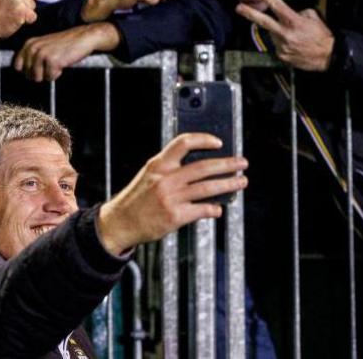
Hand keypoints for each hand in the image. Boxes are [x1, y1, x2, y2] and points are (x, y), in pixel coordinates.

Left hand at [12, 23, 120, 81]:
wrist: (83, 37)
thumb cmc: (64, 44)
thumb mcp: (44, 45)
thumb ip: (32, 55)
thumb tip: (24, 73)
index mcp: (29, 44)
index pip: (18, 66)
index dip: (28, 71)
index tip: (39, 67)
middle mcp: (33, 48)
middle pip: (28, 75)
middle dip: (40, 74)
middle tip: (51, 64)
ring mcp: (42, 54)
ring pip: (38, 78)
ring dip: (48, 74)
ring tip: (57, 63)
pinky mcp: (52, 61)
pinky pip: (50, 77)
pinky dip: (57, 74)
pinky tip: (62, 63)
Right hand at [96, 133, 247, 255]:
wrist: (120, 222)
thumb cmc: (136, 200)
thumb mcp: (149, 175)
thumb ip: (170, 169)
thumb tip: (200, 168)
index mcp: (158, 164)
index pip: (183, 143)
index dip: (204, 140)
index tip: (218, 142)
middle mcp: (166, 179)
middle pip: (203, 167)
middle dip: (227, 164)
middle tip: (242, 163)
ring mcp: (171, 198)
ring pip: (208, 187)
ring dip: (228, 184)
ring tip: (240, 182)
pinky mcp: (175, 216)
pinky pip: (202, 209)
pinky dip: (214, 209)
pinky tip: (218, 208)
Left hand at [236, 0, 334, 70]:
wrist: (329, 57)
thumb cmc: (322, 36)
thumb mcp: (313, 17)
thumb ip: (298, 13)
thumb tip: (288, 13)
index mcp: (294, 22)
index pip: (277, 5)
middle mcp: (285, 34)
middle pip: (264, 22)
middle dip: (250, 14)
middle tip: (239, 8)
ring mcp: (282, 47)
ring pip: (273, 35)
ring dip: (278, 33)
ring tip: (293, 36)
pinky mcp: (282, 57)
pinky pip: (277, 46)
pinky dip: (282, 44)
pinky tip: (293, 45)